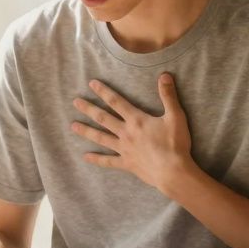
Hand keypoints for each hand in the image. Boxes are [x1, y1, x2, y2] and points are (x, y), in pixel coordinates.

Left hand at [71, 74, 196, 192]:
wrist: (173, 172)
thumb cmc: (175, 144)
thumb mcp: (175, 116)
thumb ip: (168, 96)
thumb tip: (165, 75)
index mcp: (137, 120)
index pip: (116, 102)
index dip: (104, 92)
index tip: (92, 84)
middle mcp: (126, 133)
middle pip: (103, 118)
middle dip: (89, 109)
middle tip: (75, 102)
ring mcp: (124, 149)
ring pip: (101, 138)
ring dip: (87, 131)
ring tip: (73, 126)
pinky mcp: (126, 164)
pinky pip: (108, 161)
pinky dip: (97, 159)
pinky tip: (86, 157)